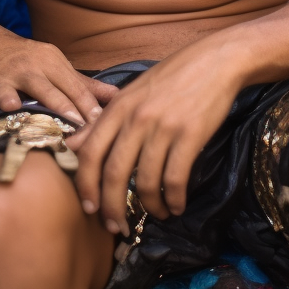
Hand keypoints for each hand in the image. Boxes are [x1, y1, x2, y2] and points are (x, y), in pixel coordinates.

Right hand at [0, 22, 116, 125]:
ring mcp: (0, 77)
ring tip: (16, 107)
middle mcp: (26, 68)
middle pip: (45, 89)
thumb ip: (85, 86)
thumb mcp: (56, 66)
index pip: (73, 87)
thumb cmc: (27, 61)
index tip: (101, 125)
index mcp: (50, 62)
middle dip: (60, 106)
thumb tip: (119, 98)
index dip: (87, 106)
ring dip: (11, 99)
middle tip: (75, 127)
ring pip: (8, 90)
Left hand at [66, 39, 242, 234]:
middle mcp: (136, 118)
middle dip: (112, 207)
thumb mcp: (132, 92)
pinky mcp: (190, 135)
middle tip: (116, 227)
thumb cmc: (172, 77)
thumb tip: (73, 145)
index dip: (86, 184)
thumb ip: (104, 120)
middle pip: (114, 173)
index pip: (91, 152)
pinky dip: (175, 199)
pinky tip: (177, 206)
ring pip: (147, 181)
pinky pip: (176, 178)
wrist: (214, 61)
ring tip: (158, 214)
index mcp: (119, 107)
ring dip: (151, 206)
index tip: (89, 207)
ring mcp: (163, 126)